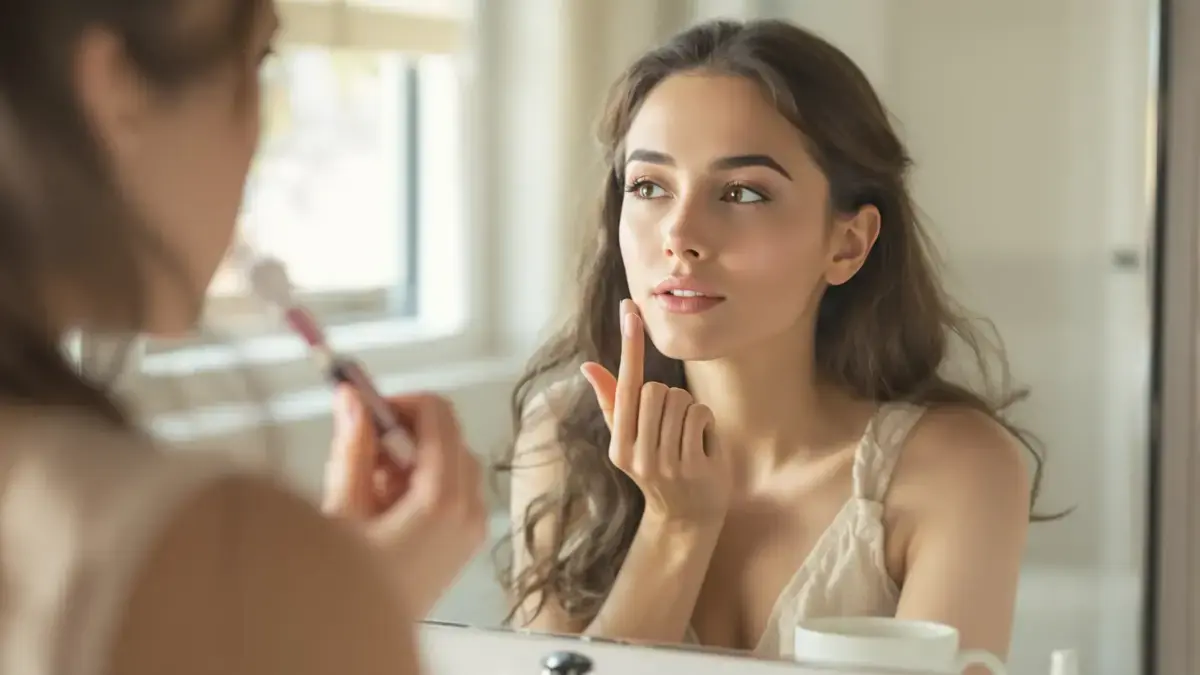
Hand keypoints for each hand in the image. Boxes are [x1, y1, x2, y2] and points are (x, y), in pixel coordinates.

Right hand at [324, 387, 487, 617]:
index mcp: (443, 500)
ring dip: (412, 457)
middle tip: (361, 447)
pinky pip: (454, 490)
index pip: (438, 415)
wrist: (360, 646)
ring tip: (368, 483)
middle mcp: (469, 511)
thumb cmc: (348, 590)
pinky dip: (423, 482)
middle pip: (448, 436)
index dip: (399, 402)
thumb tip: (352, 400)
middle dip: (404, 431)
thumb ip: (352, 448)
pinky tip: (383, 505)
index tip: (365, 407)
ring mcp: (472, 528)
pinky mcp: (464, 542)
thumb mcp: (343, 510)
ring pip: (452, 461)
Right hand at [580, 299, 730, 526]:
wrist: (686, 521)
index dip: (629, 345)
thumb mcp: (632, 441)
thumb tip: (589, 366)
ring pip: (681, 401)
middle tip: (675, 425)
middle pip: (658, 389)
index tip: (631, 308)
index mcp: (619, 444)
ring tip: (688, 438)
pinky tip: (704, 445)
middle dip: (672, 398)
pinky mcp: (693, 467)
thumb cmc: (661, 470)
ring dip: (691, 412)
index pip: (624, 385)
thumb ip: (613, 402)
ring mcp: (665, 463)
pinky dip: (707, 423)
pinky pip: (701, 416)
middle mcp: (637, 455)